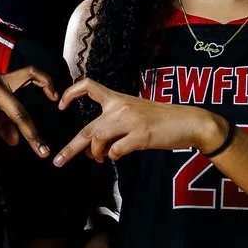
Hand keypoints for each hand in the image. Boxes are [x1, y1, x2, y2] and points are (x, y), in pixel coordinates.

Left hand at [53, 79, 225, 165]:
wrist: (189, 121)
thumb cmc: (162, 120)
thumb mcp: (136, 115)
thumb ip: (114, 128)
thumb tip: (96, 151)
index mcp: (118, 99)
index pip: (89, 86)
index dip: (71, 93)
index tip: (60, 105)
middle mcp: (121, 108)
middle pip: (87, 128)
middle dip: (71, 147)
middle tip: (58, 161)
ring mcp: (131, 121)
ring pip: (98, 139)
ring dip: (94, 154)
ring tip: (98, 160)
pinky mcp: (141, 135)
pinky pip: (117, 150)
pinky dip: (114, 156)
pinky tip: (119, 156)